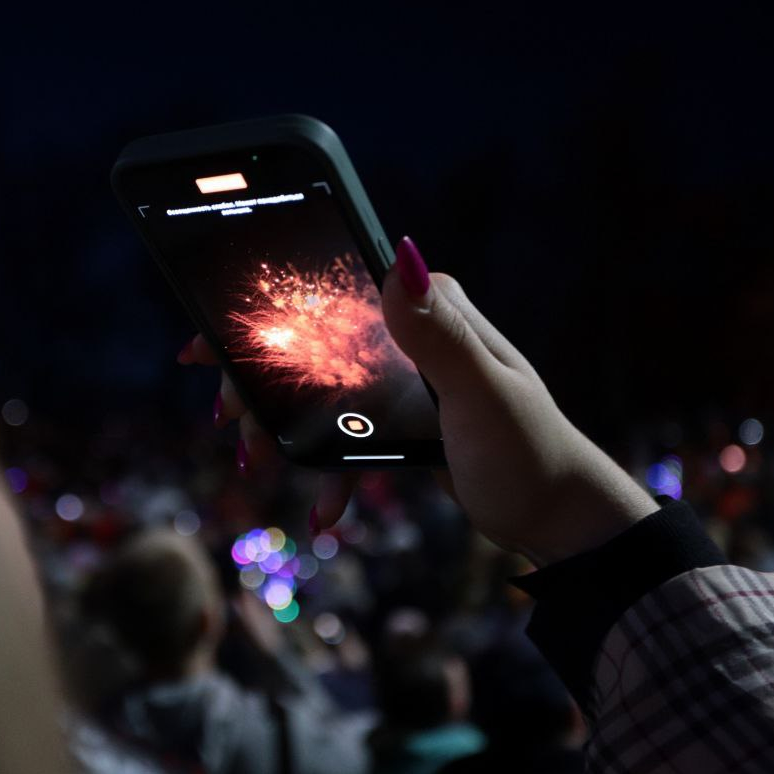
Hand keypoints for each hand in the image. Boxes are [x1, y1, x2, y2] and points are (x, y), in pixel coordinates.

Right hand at [179, 236, 657, 565]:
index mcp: (432, 309)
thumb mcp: (482, 396)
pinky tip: (324, 510)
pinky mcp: (408, 419)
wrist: (562, 519)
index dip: (266, 314)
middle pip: (315, 344)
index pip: (333, 293)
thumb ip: (440, 334)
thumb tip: (402, 254)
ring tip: (259, 466)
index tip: (211, 344)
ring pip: (322, 390)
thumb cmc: (531, 456)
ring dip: (285, 429)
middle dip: (262, 384)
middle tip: (230, 425)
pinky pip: (349, 434)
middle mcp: (416, 332)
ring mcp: (408, 376)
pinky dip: (328, 470)